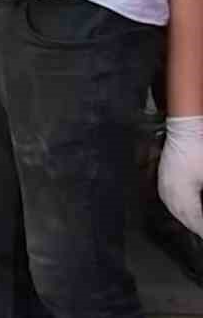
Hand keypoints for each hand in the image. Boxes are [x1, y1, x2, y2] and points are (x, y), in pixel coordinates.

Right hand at [159, 116, 202, 236]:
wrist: (184, 130)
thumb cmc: (197, 149)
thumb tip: (200, 211)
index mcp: (181, 193)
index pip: (194, 219)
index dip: (201, 228)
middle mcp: (169, 192)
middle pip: (183, 217)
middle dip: (195, 226)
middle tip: (201, 233)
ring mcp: (164, 185)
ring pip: (175, 211)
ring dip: (187, 220)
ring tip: (196, 226)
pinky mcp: (163, 179)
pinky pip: (170, 201)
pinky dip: (179, 210)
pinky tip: (184, 212)